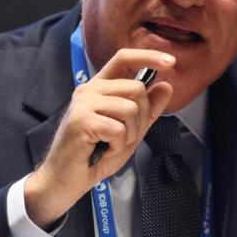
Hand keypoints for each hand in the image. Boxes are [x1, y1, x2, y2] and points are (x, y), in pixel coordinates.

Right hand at [24, 48, 174, 227]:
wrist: (65, 179)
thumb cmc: (95, 156)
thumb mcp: (130, 132)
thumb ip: (147, 110)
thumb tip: (166, 86)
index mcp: (100, 87)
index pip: (124, 58)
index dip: (148, 57)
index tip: (171, 62)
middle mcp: (90, 89)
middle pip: (136, 88)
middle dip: (142, 117)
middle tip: (125, 137)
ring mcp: (83, 103)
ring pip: (130, 108)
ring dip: (130, 134)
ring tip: (113, 144)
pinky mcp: (81, 120)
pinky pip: (118, 128)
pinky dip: (118, 145)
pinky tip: (104, 150)